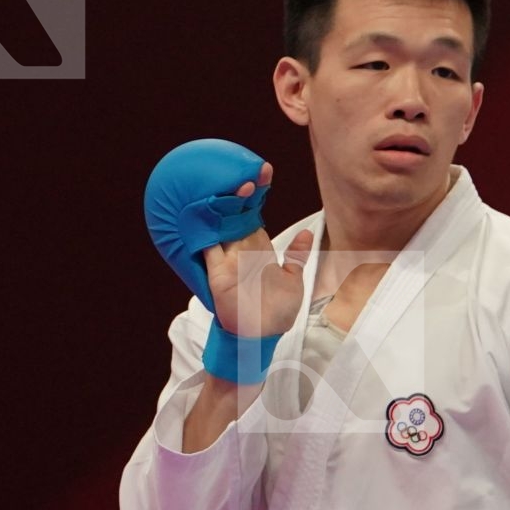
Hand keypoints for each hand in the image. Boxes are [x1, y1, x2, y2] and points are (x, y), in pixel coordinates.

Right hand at [201, 162, 313, 337]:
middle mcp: (241, 249)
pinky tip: (202, 209)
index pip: (254, 214)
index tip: (263, 173)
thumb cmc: (277, 311)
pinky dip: (204, 229)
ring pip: (221, 225)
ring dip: (225, 206)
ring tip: (234, 185)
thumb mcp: (293, 280)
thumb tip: (306, 232)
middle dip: (240, 193)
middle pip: (236, 214)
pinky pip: (207, 247)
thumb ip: (296, 256)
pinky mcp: (217, 272)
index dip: (257, 195)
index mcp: (258, 248)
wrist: (262, 337)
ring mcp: (227, 259)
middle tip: (247, 172)